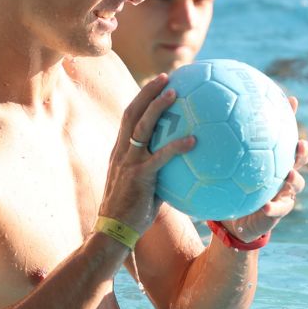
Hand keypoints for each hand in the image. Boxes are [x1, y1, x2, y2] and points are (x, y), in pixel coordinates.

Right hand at [99, 74, 195, 234]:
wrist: (113, 231)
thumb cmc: (132, 212)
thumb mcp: (143, 185)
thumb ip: (159, 171)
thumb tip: (184, 165)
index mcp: (120, 152)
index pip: (129, 117)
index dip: (142, 98)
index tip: (158, 84)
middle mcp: (121, 152)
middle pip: (132, 113)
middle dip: (148, 91)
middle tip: (166, 76)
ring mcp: (128, 163)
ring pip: (142, 127)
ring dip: (158, 107)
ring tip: (176, 93)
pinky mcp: (138, 177)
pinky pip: (160, 157)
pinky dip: (176, 146)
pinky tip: (194, 140)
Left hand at [218, 97, 307, 243]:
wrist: (232, 219)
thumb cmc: (227, 187)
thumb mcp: (219, 166)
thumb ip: (214, 145)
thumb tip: (196, 111)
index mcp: (271, 159)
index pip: (283, 133)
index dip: (290, 117)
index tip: (291, 100)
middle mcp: (282, 173)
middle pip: (299, 159)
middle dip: (302, 151)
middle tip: (299, 142)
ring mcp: (283, 193)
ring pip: (296, 184)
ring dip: (294, 178)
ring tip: (288, 173)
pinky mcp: (276, 213)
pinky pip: (278, 210)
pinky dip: (273, 208)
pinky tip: (265, 206)